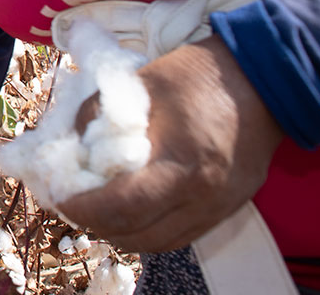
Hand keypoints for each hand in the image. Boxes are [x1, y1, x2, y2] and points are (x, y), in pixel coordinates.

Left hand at [57, 35, 283, 251]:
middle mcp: (203, 197)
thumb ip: (96, 113)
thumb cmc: (196, 76)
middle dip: (96, 224)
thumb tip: (68, 144)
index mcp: (181, 165)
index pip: (121, 207)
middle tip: (70, 203)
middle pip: (138, 235)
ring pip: (159, 242)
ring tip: (96, 209)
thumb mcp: (136, 83)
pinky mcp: (226, 208)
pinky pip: (180, 234)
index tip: (58, 197)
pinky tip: (130, 210)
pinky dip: (149, 229)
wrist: (261, 79)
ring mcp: (219, 207)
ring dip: (122, 232)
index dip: (83, 209)